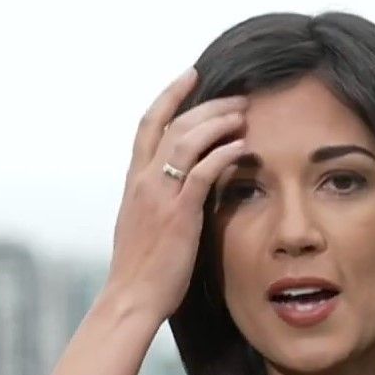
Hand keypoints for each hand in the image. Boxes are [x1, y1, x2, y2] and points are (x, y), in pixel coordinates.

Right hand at [104, 66, 247, 323]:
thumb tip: (178, 192)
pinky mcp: (178, 215)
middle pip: (173, 124)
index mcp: (134, 182)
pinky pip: (201, 173)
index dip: (169, 95)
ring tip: (243, 114)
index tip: (191, 76)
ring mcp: (159, 196)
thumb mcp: (143, 226)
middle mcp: (143, 181)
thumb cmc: (141, 270)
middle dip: (205, 104)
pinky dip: (222, 154)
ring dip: (217, 122)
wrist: (131, 298)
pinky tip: (241, 146)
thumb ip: (157, 202)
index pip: (149, 125)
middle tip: (235, 96)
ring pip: (186, 140)